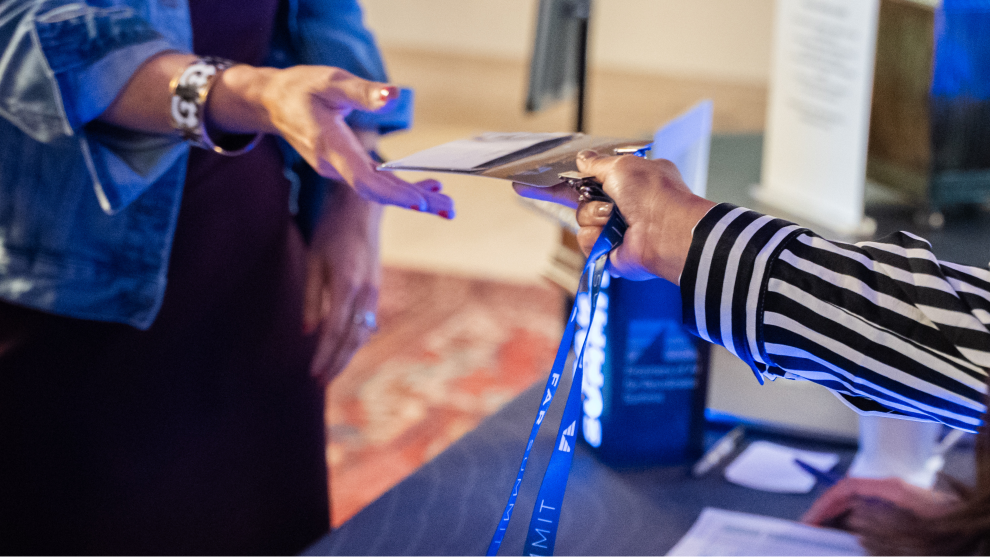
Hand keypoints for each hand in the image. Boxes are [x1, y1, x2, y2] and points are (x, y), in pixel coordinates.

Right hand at [214, 64, 454, 216]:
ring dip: (413, 197)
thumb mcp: (330, 81)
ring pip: (380, 190)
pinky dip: (402, 187)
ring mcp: (340, 169)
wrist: (273, 103)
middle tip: (449, 211)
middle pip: (378, 192)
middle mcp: (335, 166)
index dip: (392, 192)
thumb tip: (394, 96)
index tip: (419, 202)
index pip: (364, 180)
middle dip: (414, 201)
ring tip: (447, 206)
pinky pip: (376, 182)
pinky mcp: (345, 167)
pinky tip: (427, 188)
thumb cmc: (300, 88)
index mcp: (331, 147)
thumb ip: (363, 92)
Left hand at [303, 183, 389, 380]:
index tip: (312, 374)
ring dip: (348, 354)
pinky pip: (368, 322)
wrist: (363, 207)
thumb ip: (312, 298)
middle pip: (353, 338)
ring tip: (332, 370)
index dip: (324, 355)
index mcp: (347, 284)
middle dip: (337, 362)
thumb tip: (308, 331)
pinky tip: (345, 348)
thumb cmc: (332, 230)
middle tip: (321, 382)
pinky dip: (356, 339)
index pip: (335, 330)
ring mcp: (374, 291)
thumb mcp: (314, 261)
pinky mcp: (375, 288)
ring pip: (364, 332)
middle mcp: (365, 292)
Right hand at [513, 150, 713, 282]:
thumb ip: (597, 163)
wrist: (667, 233)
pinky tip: (613, 236)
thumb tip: (582, 158)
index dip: (562, 176)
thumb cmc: (653, 195)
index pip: (586, 176)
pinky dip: (596, 236)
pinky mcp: (606, 251)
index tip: (536, 175)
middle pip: (575, 198)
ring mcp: (612, 229)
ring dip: (594, 215)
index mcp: (626, 180)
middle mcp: (619, 205)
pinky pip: (584, 240)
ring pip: (579, 218)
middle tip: (521, 183)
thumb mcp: (622, 166)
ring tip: (616, 218)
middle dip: (555, 192)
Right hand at [801, 477, 961, 527]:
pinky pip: (872, 515)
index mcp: (890, 488)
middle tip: (811, 529)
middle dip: (829, 512)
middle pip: (851, 495)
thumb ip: (872, 523)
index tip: (810, 519)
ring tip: (824, 535)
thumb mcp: (903, 529)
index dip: (824, 503)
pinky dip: (856, 525)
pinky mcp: (904, 513)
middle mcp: (892, 491)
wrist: (973, 528)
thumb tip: (849, 522)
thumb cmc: (944, 530)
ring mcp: (898, 501)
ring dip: (841, 519)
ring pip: (861, 506)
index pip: (846, 487)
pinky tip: (849, 538)